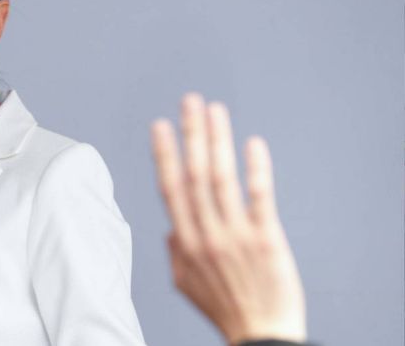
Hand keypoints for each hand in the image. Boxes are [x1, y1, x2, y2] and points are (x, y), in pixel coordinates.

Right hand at [150, 93, 305, 344]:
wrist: (261, 336)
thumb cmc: (224, 309)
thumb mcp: (184, 284)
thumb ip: (174, 251)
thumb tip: (169, 228)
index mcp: (186, 242)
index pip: (171, 188)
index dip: (164, 154)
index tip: (159, 126)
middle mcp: (206, 234)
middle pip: (194, 175)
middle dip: (190, 135)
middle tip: (189, 102)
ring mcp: (235, 236)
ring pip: (221, 180)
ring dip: (217, 141)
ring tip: (215, 111)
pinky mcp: (265, 240)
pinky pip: (258, 198)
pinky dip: (255, 170)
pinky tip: (252, 144)